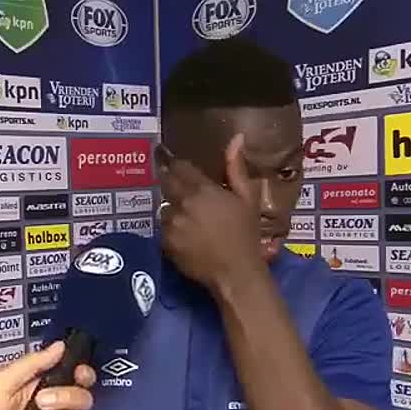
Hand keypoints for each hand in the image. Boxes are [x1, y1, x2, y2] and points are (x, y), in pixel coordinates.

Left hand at [159, 134, 262, 291]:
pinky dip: (171, 228)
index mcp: (201, 189)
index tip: (171, 160)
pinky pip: (163, 228)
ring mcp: (172, 224)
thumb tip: (236, 137)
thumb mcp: (246, 198)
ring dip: (172, 208)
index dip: (176, 164)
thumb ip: (236, 168)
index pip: (179, 167)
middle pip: (166, 184)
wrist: (235, 272)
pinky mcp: (166, 242)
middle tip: (181, 190)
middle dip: (171, 183)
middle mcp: (182, 203)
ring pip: (164, 207)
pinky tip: (186, 235)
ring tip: (188, 217)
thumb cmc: (245, 234)